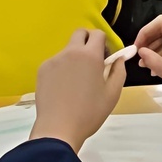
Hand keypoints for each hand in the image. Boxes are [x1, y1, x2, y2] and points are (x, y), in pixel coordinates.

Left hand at [28, 29, 124, 150]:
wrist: (58, 127)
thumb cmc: (90, 112)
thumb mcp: (112, 94)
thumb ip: (118, 71)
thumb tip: (119, 58)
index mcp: (90, 55)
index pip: (97, 33)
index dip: (103, 43)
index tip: (104, 58)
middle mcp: (70, 52)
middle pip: (80, 34)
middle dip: (88, 42)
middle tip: (92, 63)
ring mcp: (54, 59)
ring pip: (68, 50)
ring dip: (75, 59)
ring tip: (77, 84)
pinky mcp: (42, 69)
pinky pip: (56, 62)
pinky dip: (62, 69)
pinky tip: (63, 90)